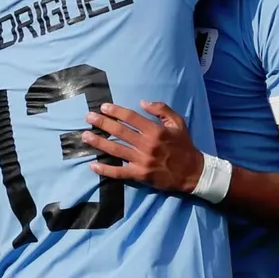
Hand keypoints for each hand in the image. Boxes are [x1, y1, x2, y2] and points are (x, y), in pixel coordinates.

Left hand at [82, 100, 202, 193]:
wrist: (192, 172)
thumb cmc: (184, 145)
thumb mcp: (178, 122)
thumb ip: (162, 109)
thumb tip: (143, 102)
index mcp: (156, 130)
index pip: (131, 118)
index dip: (116, 111)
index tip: (103, 107)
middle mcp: (147, 145)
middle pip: (120, 132)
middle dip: (102, 123)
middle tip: (88, 117)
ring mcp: (142, 161)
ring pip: (116, 150)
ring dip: (99, 142)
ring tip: (85, 136)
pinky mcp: (140, 175)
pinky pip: (120, 172)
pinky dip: (106, 169)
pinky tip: (93, 164)